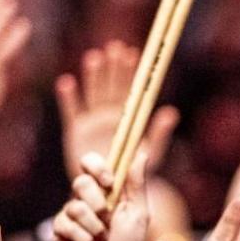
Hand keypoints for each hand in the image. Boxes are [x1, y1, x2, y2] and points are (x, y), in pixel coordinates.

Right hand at [53, 152, 150, 240]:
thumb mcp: (139, 214)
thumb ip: (137, 185)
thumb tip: (142, 154)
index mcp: (106, 190)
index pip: (90, 163)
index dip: (96, 167)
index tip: (109, 183)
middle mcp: (86, 198)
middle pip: (80, 183)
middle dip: (97, 204)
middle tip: (108, 221)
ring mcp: (71, 213)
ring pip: (74, 207)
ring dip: (94, 228)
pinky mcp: (60, 230)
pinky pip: (65, 225)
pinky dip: (82, 240)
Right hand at [56, 41, 178, 180]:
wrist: (110, 193)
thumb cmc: (133, 173)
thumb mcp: (151, 154)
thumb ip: (159, 133)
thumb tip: (172, 111)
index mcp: (128, 117)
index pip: (130, 89)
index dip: (131, 71)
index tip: (133, 53)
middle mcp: (109, 115)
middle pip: (111, 86)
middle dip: (113, 67)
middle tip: (115, 47)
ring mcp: (92, 121)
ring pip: (93, 93)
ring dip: (93, 76)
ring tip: (95, 58)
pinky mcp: (76, 132)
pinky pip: (71, 112)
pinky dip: (69, 98)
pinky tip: (67, 83)